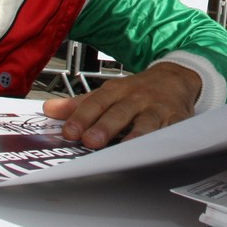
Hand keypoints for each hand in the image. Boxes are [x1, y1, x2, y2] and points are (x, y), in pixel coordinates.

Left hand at [43, 61, 201, 148]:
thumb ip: (79, 104)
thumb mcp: (109, 92)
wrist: (175, 77)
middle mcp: (137, 98)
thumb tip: (48, 110)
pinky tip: (159, 148)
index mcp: (117, 90)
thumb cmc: (137, 90)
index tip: (69, 131)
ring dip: (137, 134)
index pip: (96, 103)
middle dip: (106, 126)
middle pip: (120, 112)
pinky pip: (173, 129)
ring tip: (126, 147)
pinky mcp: (177, 118)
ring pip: (147, 121)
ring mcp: (158, 107)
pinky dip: (168, 138)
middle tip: (91, 140)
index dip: (82, 117)